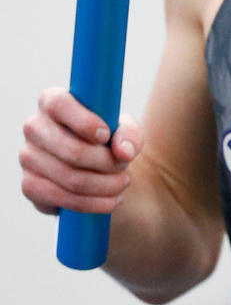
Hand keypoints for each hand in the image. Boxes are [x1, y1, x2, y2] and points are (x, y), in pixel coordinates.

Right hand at [21, 87, 141, 215]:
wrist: (96, 169)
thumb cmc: (108, 140)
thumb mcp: (125, 131)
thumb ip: (129, 134)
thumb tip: (122, 152)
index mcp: (52, 101)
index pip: (59, 105)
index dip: (84, 122)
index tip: (106, 136)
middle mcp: (34, 127)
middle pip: (71, 150)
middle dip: (106, 163)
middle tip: (124, 167)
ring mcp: (28, 157)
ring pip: (71, 178)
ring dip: (105, 185)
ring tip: (123, 183)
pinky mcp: (29, 186)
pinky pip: (62, 199)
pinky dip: (93, 203)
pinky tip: (111, 201)